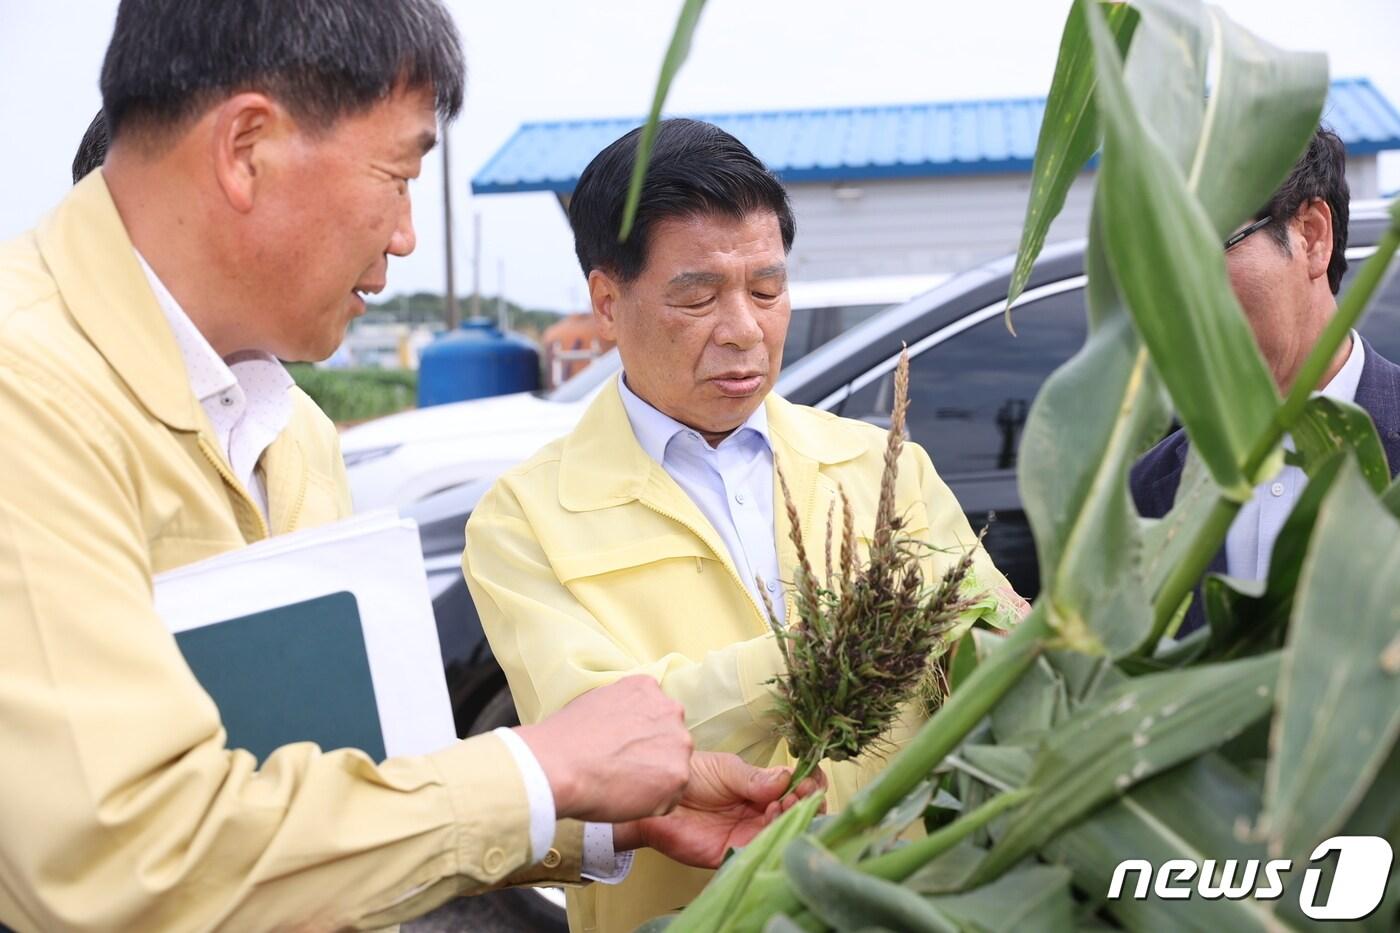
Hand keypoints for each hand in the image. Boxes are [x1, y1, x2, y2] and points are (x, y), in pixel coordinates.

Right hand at [513, 675, 691, 822]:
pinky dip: (651, 804)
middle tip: (621, 768)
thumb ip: (620, 707)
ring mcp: (678, 742)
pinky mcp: (678, 775)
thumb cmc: (565, 737)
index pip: (654, 714)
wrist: (558, 765)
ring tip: (620, 784)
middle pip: (669, 738)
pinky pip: (669, 797)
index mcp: (647, 688)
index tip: (620, 748)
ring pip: (672, 768)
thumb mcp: (594, 700)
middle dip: (651, 754)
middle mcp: (670, 710)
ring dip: (653, 779)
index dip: (637, 736)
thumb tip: (619, 720)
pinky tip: (624, 798)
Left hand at [614, 752, 826, 868]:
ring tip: (781, 804)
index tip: (808, 780)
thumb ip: (755, 778)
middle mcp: (761, 811)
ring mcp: (750, 833)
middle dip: (806, 802)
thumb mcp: (726, 769)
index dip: (810, 784)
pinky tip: (772, 821)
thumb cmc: (689, 777)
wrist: (656, 798)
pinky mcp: (736, 852)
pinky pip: (763, 850)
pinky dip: (774, 837)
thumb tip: (787, 778)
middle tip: (797, 794)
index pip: (798, 787)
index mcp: (762, 787)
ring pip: (786, 831)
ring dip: (792, 817)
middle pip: (799, 811)